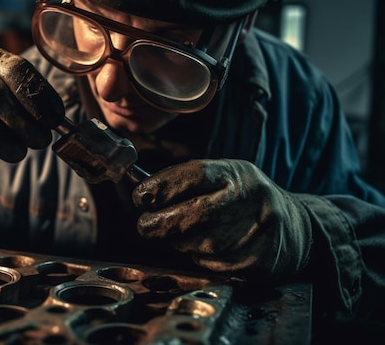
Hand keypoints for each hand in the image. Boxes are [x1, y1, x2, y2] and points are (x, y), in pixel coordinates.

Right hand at [0, 45, 64, 183]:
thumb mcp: (5, 99)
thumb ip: (26, 101)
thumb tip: (57, 118)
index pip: (19, 70)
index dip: (41, 95)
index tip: (56, 117)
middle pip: (3, 94)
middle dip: (30, 119)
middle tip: (44, 138)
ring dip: (18, 135)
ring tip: (31, 145)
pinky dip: (2, 146)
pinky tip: (13, 151)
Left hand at [131, 159, 312, 281]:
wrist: (297, 230)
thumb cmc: (245, 201)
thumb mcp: (225, 179)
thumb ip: (189, 183)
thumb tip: (145, 195)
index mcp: (237, 173)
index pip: (195, 174)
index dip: (162, 186)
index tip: (141, 197)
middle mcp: (251, 198)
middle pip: (195, 213)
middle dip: (161, 222)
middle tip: (145, 226)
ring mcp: (258, 231)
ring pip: (200, 243)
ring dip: (179, 243)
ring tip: (180, 236)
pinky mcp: (260, 261)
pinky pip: (214, 264)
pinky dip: (200, 259)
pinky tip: (206, 250)